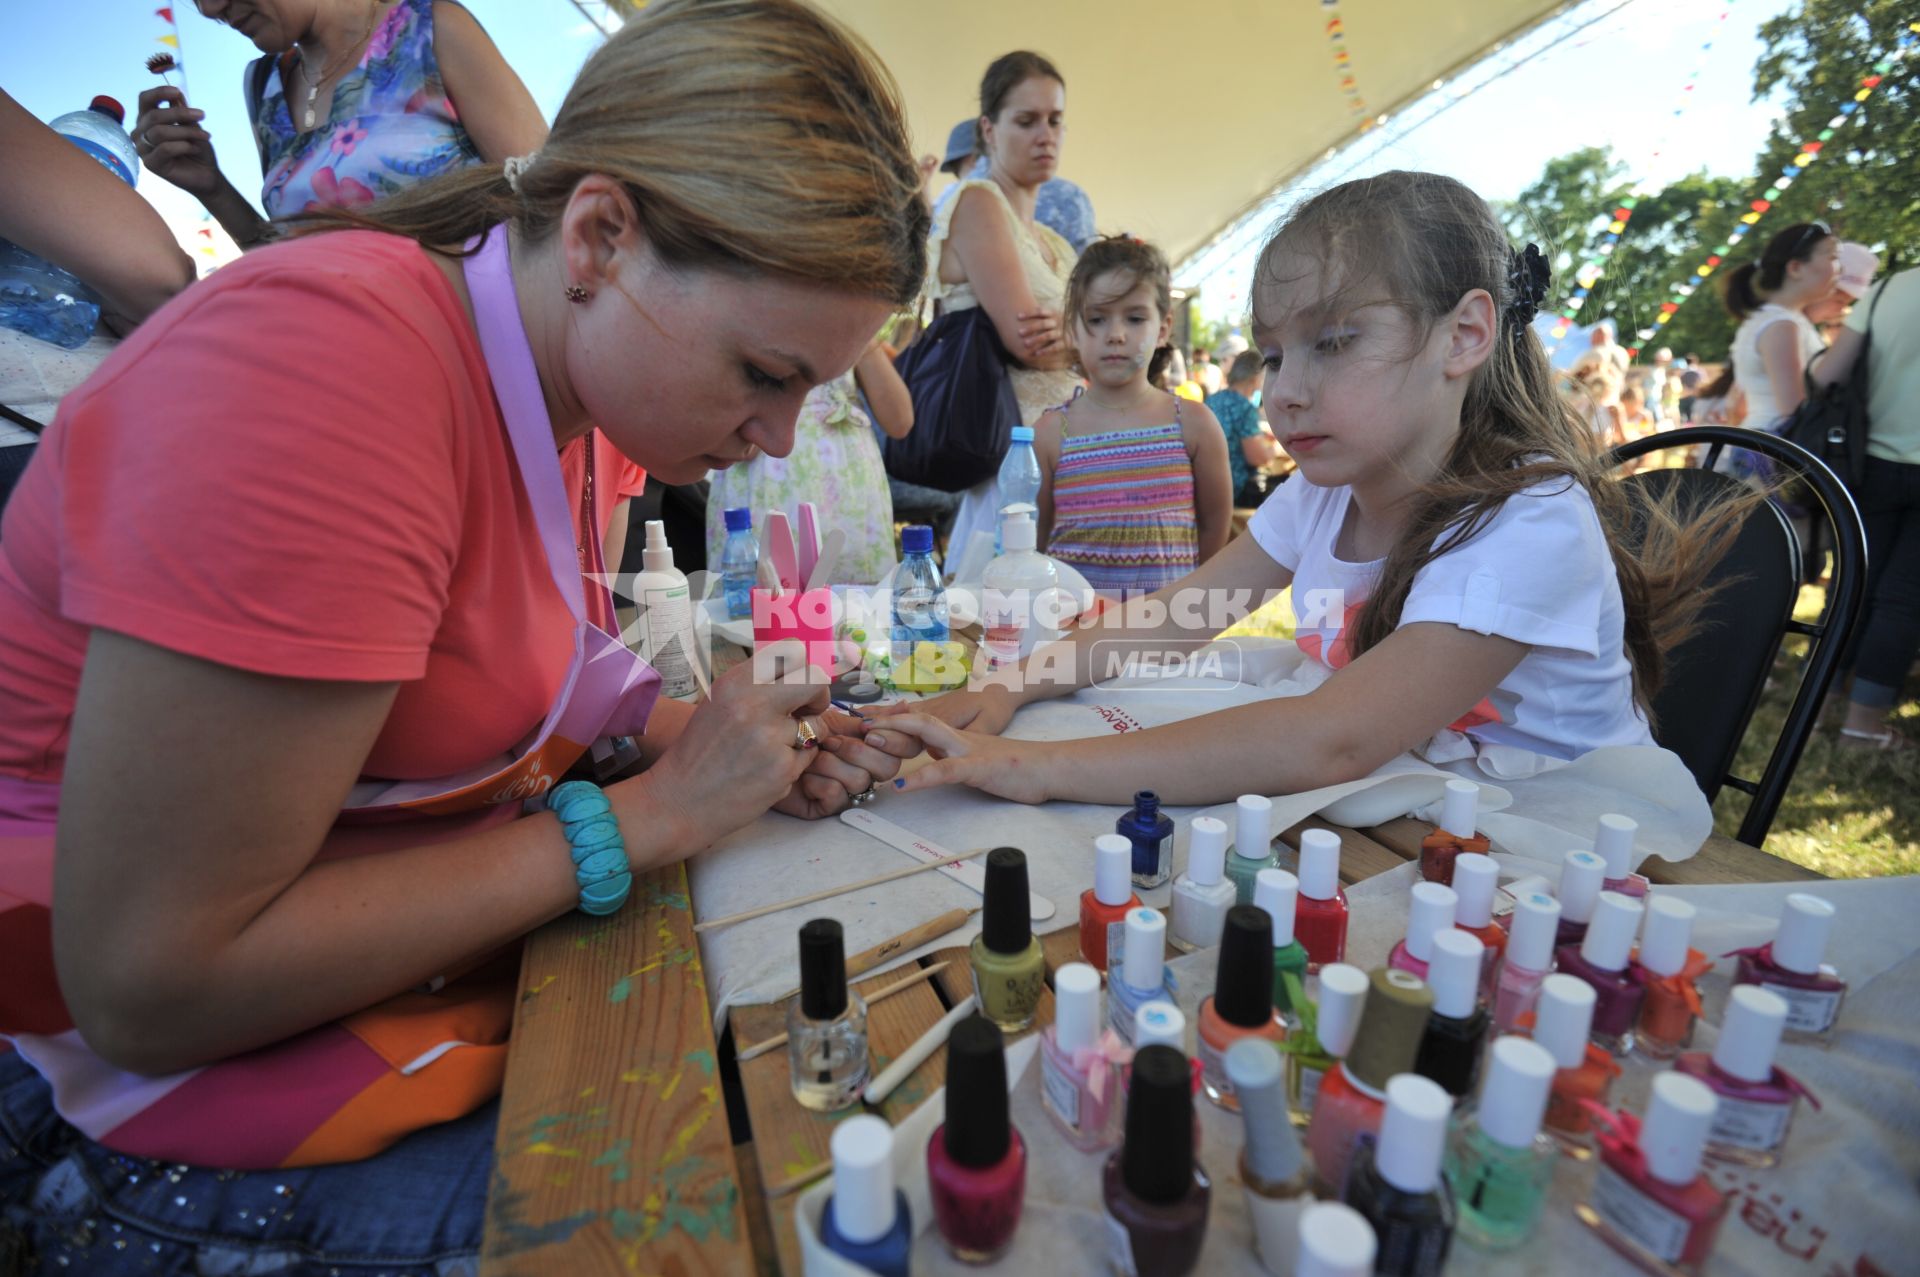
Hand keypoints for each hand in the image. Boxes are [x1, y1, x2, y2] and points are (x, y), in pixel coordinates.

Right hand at [134, 87, 222, 197]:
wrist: (207, 174)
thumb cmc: (197, 148)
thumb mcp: (192, 125)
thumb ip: (182, 110)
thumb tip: (176, 94)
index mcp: (147, 119)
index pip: (145, 100)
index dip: (159, 93)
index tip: (177, 91)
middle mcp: (141, 132)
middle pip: (154, 116)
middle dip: (180, 113)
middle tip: (202, 115)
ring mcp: (143, 148)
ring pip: (160, 132)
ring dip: (186, 131)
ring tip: (204, 135)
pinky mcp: (150, 164)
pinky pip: (165, 149)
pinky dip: (184, 146)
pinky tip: (195, 149)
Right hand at [641, 641, 831, 847]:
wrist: (681, 799)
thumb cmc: (702, 750)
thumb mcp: (719, 702)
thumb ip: (755, 684)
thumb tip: (797, 668)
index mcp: (735, 683)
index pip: (792, 650)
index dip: (802, 667)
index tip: (798, 684)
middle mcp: (752, 704)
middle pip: (815, 680)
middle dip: (819, 695)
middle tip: (808, 710)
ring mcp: (769, 738)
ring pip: (817, 725)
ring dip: (806, 735)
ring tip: (777, 747)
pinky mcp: (782, 769)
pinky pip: (809, 756)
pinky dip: (795, 763)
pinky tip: (768, 769)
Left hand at [772, 709, 920, 818]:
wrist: (762, 755)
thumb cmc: (797, 734)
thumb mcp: (832, 719)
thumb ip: (868, 716)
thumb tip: (905, 706)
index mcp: (872, 747)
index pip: (906, 747)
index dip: (894, 738)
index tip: (866, 729)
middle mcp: (866, 771)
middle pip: (889, 767)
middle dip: (856, 750)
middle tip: (829, 742)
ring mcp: (849, 791)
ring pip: (861, 780)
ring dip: (830, 763)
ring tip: (810, 757)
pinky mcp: (830, 808)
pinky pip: (837, 794)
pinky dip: (817, 781)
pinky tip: (803, 777)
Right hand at [863, 685, 1017, 735]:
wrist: (1000, 685)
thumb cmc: (994, 706)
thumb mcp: (989, 724)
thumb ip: (970, 735)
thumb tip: (950, 746)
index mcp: (945, 718)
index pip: (913, 728)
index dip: (892, 733)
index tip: (872, 736)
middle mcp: (932, 711)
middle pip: (900, 719)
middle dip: (877, 724)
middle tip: (853, 730)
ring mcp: (929, 707)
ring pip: (898, 712)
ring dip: (876, 715)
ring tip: (850, 719)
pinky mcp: (930, 707)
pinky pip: (902, 710)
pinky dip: (883, 712)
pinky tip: (868, 714)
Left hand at [869, 713, 1053, 803]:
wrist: (1049, 768)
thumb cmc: (1016, 769)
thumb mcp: (976, 760)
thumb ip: (952, 756)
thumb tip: (930, 757)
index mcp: (957, 738)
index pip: (919, 722)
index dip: (892, 719)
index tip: (863, 720)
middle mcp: (959, 739)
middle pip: (917, 720)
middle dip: (885, 719)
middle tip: (855, 722)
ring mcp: (970, 751)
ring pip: (929, 736)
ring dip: (897, 735)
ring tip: (868, 740)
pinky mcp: (981, 768)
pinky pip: (947, 771)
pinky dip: (923, 777)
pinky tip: (903, 785)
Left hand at [1016, 307, 1063, 360]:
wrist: (1075, 331)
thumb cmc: (1056, 323)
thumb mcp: (1050, 316)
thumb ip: (1040, 314)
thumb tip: (1020, 313)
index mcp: (1053, 313)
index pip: (1040, 311)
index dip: (1029, 313)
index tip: (1018, 317)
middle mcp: (1057, 322)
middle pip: (1043, 324)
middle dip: (1031, 328)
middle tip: (1019, 333)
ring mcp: (1061, 332)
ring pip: (1048, 335)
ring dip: (1036, 339)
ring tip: (1025, 344)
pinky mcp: (1065, 342)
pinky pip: (1055, 347)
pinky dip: (1046, 350)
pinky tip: (1036, 353)